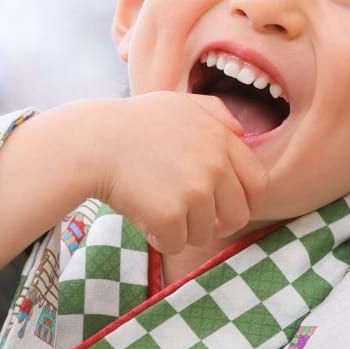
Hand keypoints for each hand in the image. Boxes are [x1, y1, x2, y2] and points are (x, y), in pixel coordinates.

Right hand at [93, 92, 269, 256]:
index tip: (222, 205)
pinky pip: (176, 244)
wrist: (92, 142)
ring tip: (157, 209)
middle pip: (237, 215)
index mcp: (222, 139)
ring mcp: (194, 191)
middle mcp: (214, 165)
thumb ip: (215, 112)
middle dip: (216, 223)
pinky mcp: (169, 215)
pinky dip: (160, 238)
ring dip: (183, 230)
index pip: (258, 183)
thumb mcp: (178, 104)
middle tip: (190, 219)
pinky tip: (143, 218)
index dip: (243, 199)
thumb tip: (241, 132)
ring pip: (204, 234)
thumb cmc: (132, 123)